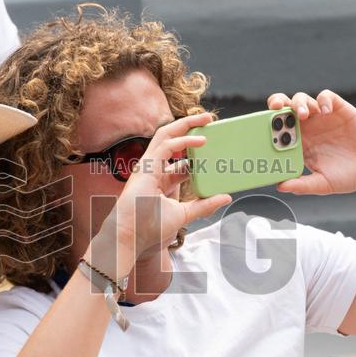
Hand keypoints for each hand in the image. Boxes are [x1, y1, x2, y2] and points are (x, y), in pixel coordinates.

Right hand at [94, 112, 230, 274]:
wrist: (130, 236)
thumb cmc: (149, 228)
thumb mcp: (184, 214)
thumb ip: (203, 205)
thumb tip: (225, 197)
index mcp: (160, 179)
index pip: (179, 158)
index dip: (195, 151)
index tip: (214, 147)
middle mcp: (153, 168)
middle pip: (170, 138)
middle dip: (189, 127)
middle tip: (209, 120)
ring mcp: (148, 165)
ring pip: (165, 135)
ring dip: (186, 125)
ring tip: (206, 120)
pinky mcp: (146, 167)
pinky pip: (166, 146)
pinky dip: (183, 141)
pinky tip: (200, 142)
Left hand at [270, 89, 355, 194]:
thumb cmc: (348, 177)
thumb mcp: (322, 184)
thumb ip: (302, 185)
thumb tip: (281, 186)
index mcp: (299, 143)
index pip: (277, 129)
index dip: (268, 124)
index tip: (261, 127)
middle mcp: (308, 128)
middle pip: (286, 108)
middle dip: (278, 104)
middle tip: (276, 108)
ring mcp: (323, 118)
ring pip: (303, 99)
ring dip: (299, 102)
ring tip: (302, 113)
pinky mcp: (340, 110)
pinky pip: (327, 97)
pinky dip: (323, 100)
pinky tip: (325, 110)